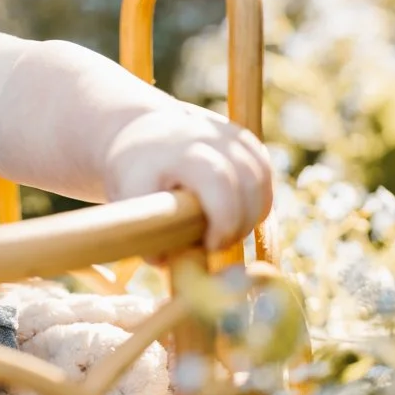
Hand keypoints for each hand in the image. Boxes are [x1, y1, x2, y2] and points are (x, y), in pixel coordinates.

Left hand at [102, 104, 271, 250]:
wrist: (141, 135)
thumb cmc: (135, 172)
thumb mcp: (129, 196)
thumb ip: (143, 228)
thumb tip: (161, 259)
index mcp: (183, 149)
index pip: (220, 181)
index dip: (224, 219)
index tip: (209, 245)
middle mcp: (213, 135)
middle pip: (250, 185)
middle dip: (239, 225)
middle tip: (215, 245)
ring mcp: (234, 136)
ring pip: (262, 182)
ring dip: (250, 215)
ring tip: (220, 229)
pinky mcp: (246, 142)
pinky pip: (265, 177)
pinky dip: (256, 201)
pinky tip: (232, 213)